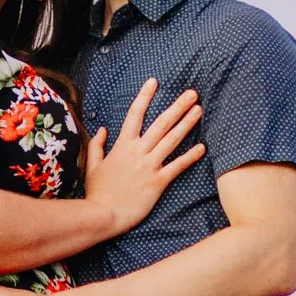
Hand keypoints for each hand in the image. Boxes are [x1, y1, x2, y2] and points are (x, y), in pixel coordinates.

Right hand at [83, 78, 204, 236]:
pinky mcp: (158, 182)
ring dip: (187, 124)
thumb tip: (102, 129)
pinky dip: (190, 157)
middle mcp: (138, 152)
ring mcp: (149, 166)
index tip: (154, 82)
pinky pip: (177, 166)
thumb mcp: (92, 166)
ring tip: (199, 110)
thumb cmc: (98, 192)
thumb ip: (97, 145)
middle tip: (192, 94)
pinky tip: (203, 147)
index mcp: (122, 145)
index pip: (135, 114)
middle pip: (161, 123)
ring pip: (171, 140)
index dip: (145, 96)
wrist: (104, 214)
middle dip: (177, 106)